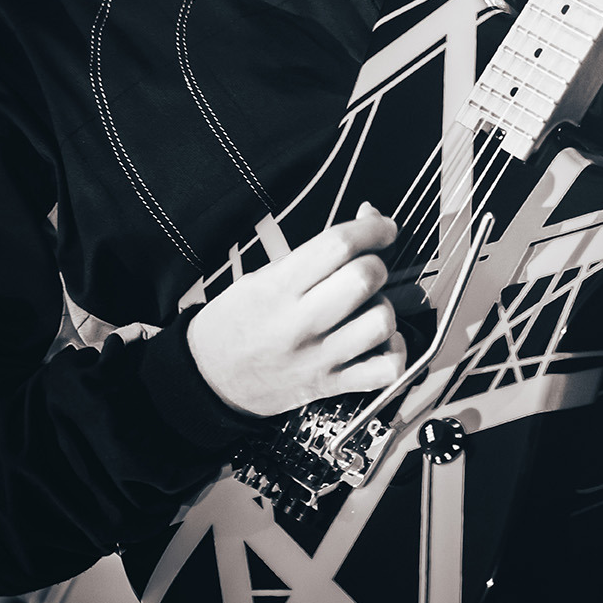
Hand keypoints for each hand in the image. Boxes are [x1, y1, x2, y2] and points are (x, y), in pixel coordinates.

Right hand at [186, 202, 405, 416]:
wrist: (209, 379)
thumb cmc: (237, 321)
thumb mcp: (262, 276)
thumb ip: (316, 252)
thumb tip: (368, 217)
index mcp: (278, 288)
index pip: (338, 246)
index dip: (372, 228)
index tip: (382, 226)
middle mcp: (299, 324)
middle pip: (365, 280)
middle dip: (376, 264)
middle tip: (366, 267)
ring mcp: (318, 358)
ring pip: (381, 322)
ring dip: (383, 307)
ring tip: (366, 307)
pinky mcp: (331, 386)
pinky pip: (385, 369)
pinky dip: (393, 351)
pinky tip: (378, 339)